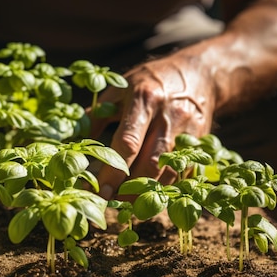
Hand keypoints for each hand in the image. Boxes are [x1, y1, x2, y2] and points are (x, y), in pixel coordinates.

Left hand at [91, 54, 215, 198]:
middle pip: (149, 164)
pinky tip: (148, 194)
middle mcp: (168, 117)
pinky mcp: (200, 144)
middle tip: (109, 203)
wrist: (200, 73)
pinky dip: (164, 188)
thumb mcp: (119, 89)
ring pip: (168, 173)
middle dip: (128, 189)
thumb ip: (96, 116)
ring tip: (126, 203)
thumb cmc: (150, 80)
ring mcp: (188, 132)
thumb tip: (75, 144)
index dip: (112, 171)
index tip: (98, 191)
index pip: (128, 143)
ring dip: (147, 193)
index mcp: (144, 100)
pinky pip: (181, 174)